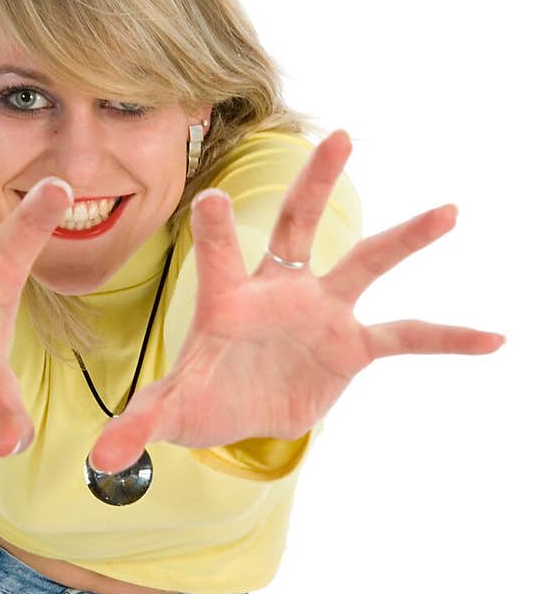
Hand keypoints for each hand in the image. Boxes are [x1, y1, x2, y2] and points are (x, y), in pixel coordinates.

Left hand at [88, 129, 505, 473]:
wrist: (242, 411)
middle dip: (316, 183)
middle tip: (339, 134)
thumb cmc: (203, 393)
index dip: (215, 231)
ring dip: (405, 238)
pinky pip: (405, 334)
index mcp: (228, 299)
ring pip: (365, 263)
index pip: (219, 256)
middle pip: (298, 225)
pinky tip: (494, 338)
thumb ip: (140, 425)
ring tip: (448, 209)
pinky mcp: (352, 344)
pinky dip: (447, 338)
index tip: (210, 198)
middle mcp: (280, 290)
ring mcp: (322, 311)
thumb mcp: (171, 411)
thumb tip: (99, 459)